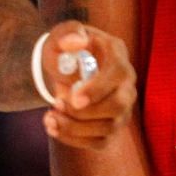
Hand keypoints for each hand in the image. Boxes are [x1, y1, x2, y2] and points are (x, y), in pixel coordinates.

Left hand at [41, 20, 136, 148]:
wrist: (63, 69)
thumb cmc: (65, 49)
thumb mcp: (61, 35)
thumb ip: (68, 33)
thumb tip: (75, 42)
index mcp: (117, 55)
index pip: (118, 75)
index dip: (98, 89)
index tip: (73, 98)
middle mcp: (126, 83)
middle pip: (119, 106)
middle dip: (86, 112)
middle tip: (56, 104)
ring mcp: (123, 108)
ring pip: (108, 128)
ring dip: (75, 128)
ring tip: (49, 118)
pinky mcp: (112, 126)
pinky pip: (100, 142)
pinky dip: (74, 139)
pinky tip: (53, 128)